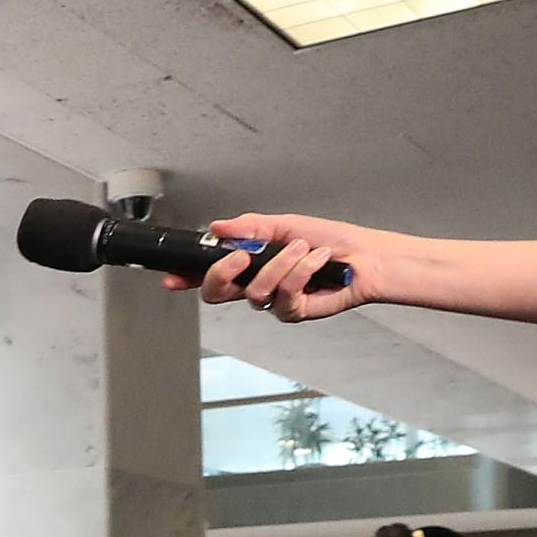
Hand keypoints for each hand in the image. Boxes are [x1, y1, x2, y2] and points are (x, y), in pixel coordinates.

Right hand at [166, 212, 377, 322]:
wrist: (364, 258)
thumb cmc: (331, 241)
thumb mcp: (285, 225)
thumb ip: (251, 227)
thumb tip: (219, 226)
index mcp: (249, 264)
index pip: (210, 273)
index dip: (186, 277)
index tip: (172, 275)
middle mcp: (256, 285)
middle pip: (217, 293)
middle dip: (222, 273)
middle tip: (241, 256)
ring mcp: (273, 301)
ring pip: (255, 292)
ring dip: (280, 265)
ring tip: (303, 248)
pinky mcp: (293, 312)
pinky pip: (284, 297)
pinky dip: (301, 273)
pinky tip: (317, 262)